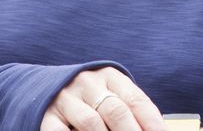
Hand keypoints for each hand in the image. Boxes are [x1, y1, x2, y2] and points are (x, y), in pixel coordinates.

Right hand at [41, 66, 166, 130]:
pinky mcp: (46, 115)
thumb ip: (129, 110)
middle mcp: (87, 83)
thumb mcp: (109, 94)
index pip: (135, 99)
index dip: (151, 121)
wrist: (45, 88)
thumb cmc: (88, 98)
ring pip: (91, 122)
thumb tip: (157, 130)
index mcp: (108, 76)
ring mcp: (65, 98)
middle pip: (116, 111)